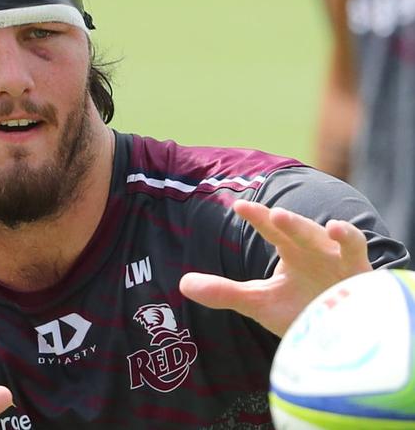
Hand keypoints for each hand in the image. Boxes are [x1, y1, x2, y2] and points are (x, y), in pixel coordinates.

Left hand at [179, 199, 371, 336]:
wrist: (342, 337)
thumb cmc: (303, 311)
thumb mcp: (259, 302)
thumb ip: (223, 291)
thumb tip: (182, 283)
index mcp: (292, 251)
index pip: (271, 229)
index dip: (257, 216)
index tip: (238, 204)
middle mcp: (313, 250)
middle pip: (297, 231)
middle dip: (283, 222)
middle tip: (264, 212)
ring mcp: (336, 260)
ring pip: (324, 238)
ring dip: (305, 229)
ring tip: (283, 218)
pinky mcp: (359, 275)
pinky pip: (357, 251)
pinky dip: (349, 239)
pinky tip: (338, 230)